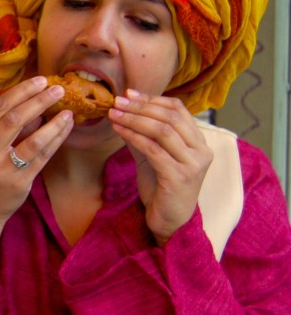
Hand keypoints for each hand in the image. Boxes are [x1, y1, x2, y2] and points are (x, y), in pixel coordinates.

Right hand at [0, 75, 73, 222]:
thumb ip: (0, 127)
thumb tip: (34, 101)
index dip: (21, 92)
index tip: (39, 80)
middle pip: (14, 120)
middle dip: (39, 101)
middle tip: (58, 89)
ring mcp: (2, 170)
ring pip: (33, 140)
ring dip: (54, 122)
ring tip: (68, 110)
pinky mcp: (20, 183)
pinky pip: (43, 157)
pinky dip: (57, 139)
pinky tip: (66, 128)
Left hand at [109, 90, 211, 243]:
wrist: (170, 221)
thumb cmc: (162, 188)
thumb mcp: (153, 156)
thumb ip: (144, 136)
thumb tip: (123, 111)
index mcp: (199, 142)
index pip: (179, 110)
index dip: (153, 99)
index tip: (130, 93)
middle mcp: (201, 151)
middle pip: (170, 117)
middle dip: (140, 106)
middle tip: (117, 101)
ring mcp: (192, 164)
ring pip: (162, 131)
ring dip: (134, 119)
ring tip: (114, 113)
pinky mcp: (178, 177)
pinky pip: (153, 149)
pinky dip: (133, 136)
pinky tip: (119, 130)